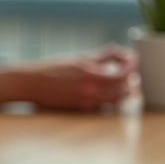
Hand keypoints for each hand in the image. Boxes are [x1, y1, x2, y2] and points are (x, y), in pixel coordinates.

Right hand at [0, 45, 138, 109]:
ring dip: (124, 93)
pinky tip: (110, 93)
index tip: (132, 63)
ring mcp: (87, 102)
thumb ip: (103, 56)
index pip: (123, 74)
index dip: (132, 68)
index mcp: (91, 74)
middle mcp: (91, 91)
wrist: (32, 84)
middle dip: (132, 83)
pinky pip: (104, 106)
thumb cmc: (53, 67)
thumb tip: (122, 54)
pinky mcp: (82, 109)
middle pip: (124, 90)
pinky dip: (112, 99)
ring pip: (117, 101)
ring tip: (125, 85)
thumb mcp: (79, 57)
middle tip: (133, 76)